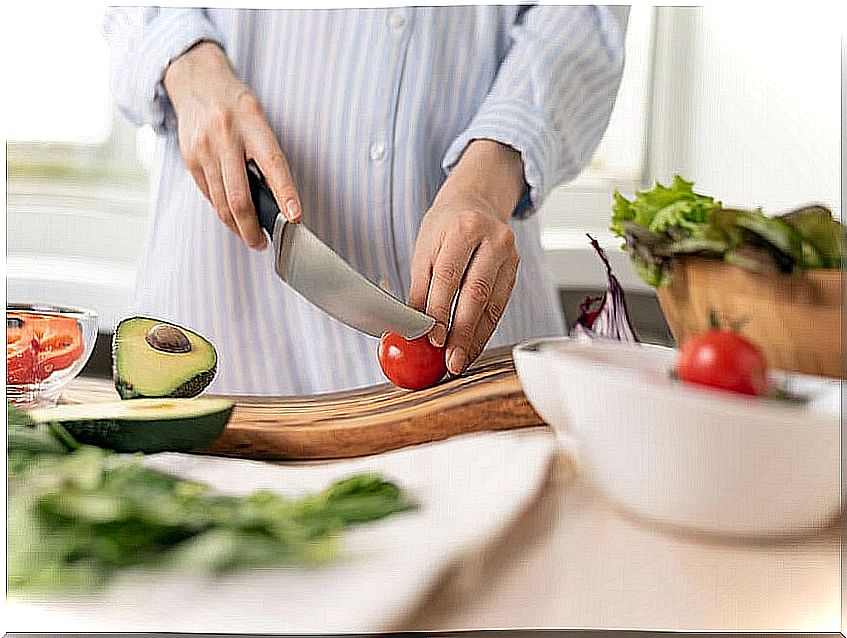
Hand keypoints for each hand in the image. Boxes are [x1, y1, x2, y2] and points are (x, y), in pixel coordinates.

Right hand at [163, 41, 300, 249]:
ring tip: (250, 236)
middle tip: (263, 243)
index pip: (273, 164)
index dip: (286, 194)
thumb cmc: (235, 104)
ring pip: (221, 203)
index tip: (295, 217)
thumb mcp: (259, 119)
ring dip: (237, 226)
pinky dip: (222, 210)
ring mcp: (204, 150)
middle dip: (252, 228)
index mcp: (252, 123)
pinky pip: (209, 195)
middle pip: (239, 197)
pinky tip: (232, 217)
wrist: (196, 81)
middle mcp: (225, 137)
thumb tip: (279, 199)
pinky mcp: (189, 159)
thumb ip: (267, 154)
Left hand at [408, 140, 524, 374]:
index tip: (433, 340)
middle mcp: (492, 239)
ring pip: (493, 304)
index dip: (440, 311)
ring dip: (476, 338)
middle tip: (451, 361)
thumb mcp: (425, 249)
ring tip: (461, 360)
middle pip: (476, 293)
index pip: (449, 276)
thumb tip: (412, 327)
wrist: (476, 203)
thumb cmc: (445, 227)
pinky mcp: (516, 269)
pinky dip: (485, 329)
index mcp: (464, 228)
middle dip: (462, 333)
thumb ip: (420, 288)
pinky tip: (474, 345)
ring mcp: (509, 254)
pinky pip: (500, 305)